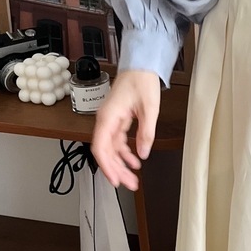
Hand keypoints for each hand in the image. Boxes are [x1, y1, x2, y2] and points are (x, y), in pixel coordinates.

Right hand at [91, 69, 160, 188]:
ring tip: (133, 177)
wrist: (141, 66)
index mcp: (108, 117)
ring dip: (121, 164)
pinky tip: (134, 161)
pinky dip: (125, 153)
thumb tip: (142, 154)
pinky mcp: (118, 120)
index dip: (106, 166)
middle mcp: (106, 120)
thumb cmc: (141, 81)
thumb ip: (146, 133)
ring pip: (112, 149)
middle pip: (106, 152)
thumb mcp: (149, 109)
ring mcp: (111, 121)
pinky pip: (118, 141)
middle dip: (116, 170)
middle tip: (128, 183)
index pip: (100, 147)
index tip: (114, 180)